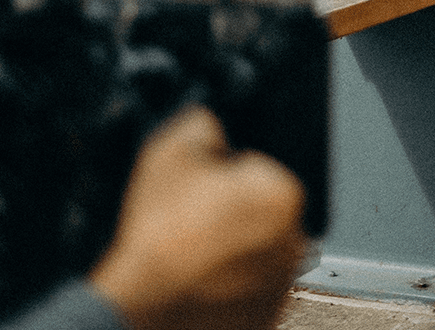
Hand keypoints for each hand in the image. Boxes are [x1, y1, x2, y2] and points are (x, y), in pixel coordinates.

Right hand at [90, 106, 305, 329]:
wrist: (140, 309)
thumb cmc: (159, 235)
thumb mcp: (172, 149)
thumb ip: (204, 124)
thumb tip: (214, 130)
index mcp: (283, 195)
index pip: (259, 168)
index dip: (225, 173)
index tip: (201, 188)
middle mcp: (294, 243)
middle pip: (262, 210)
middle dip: (234, 210)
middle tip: (194, 219)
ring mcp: (280, 287)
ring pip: (256, 250)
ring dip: (232, 248)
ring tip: (191, 251)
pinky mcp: (263, 320)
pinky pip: (248, 290)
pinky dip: (228, 285)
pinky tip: (197, 278)